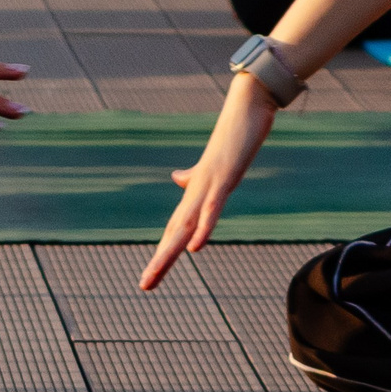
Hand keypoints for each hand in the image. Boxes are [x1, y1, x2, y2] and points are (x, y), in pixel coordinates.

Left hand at [140, 74, 278, 287]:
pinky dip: (203, 227)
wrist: (246, 105)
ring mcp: (209, 183)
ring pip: (186, 223)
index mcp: (196, 191)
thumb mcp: (214, 165)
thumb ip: (196, 176)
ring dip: (172, 250)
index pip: (175, 228)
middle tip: (144, 286)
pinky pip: (212, 207)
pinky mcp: (223, 176)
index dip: (164, 253)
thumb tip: (177, 179)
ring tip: (156, 272)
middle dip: (160, 260)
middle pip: (174, 231)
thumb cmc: (234, 135)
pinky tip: (194, 248)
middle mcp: (196, 189)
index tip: (151, 277)